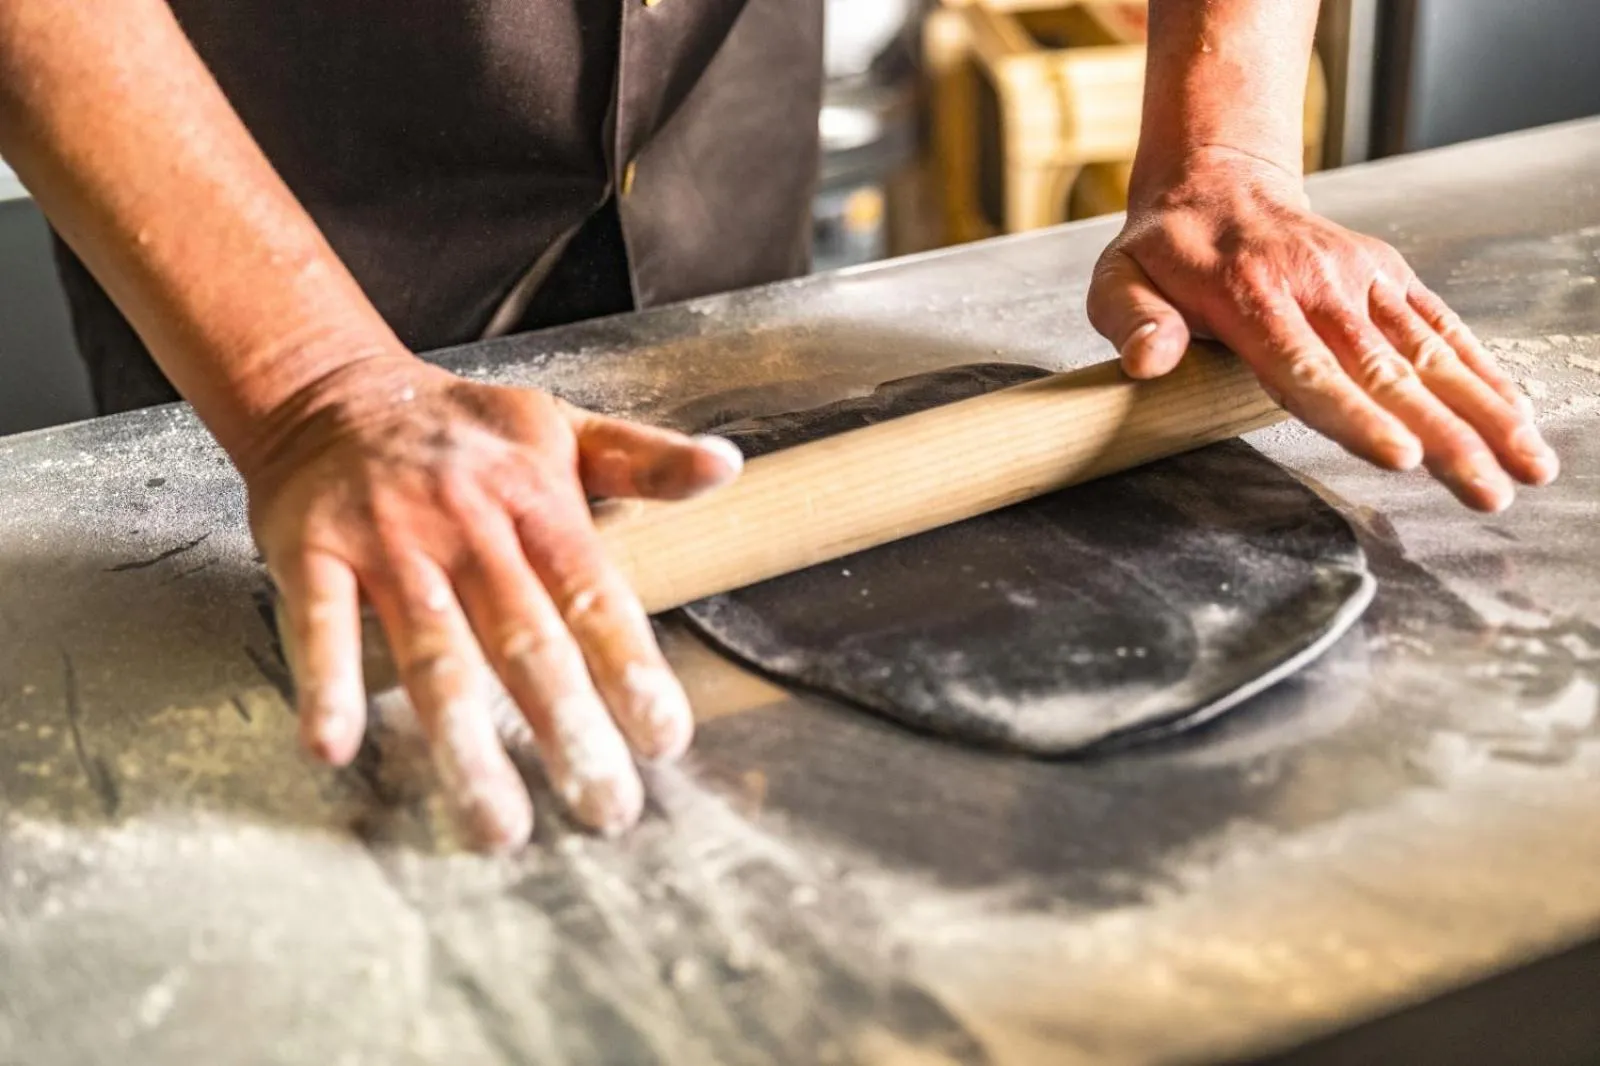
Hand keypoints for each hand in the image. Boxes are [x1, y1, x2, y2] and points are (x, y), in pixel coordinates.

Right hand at [247, 353, 742, 850]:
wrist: (330, 390)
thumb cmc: (463, 428)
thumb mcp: (563, 427)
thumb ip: (644, 460)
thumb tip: (728, 466)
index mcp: (535, 501)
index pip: (594, 594)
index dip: (631, 668)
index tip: (666, 742)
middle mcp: (467, 525)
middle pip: (523, 639)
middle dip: (567, 728)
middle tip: (605, 809)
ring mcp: (387, 541)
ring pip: (434, 651)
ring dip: (463, 742)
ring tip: (497, 826)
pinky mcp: (311, 552)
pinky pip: (319, 624)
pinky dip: (329, 682)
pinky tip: (336, 747)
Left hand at [1087, 148, 1558, 510]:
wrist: (1217, 183)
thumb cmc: (1163, 251)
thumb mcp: (1118, 280)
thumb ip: (1130, 321)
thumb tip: (1146, 360)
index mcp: (1252, 297)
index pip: (1308, 367)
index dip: (1355, 415)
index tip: (1402, 457)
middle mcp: (1319, 286)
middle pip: (1386, 373)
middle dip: (1445, 435)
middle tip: (1489, 491)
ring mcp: (1360, 279)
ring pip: (1429, 353)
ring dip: (1485, 412)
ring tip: (1529, 466)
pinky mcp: (1387, 275)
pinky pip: (1441, 325)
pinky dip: (1483, 370)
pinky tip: (1519, 415)